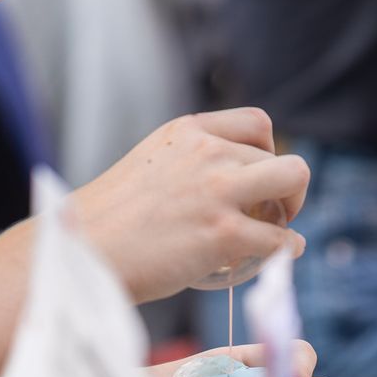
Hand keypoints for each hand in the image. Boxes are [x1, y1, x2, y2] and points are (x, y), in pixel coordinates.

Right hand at [72, 108, 308, 302]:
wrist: (83, 252)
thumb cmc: (109, 220)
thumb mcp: (148, 164)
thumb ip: (185, 163)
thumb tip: (221, 183)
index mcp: (187, 132)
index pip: (257, 122)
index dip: (270, 151)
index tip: (260, 176)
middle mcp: (207, 152)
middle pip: (279, 159)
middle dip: (284, 188)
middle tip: (270, 214)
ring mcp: (218, 191)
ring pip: (293, 180)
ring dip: (294, 207)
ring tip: (280, 229)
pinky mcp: (224, 233)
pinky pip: (280, 237)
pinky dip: (288, 248)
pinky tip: (283, 254)